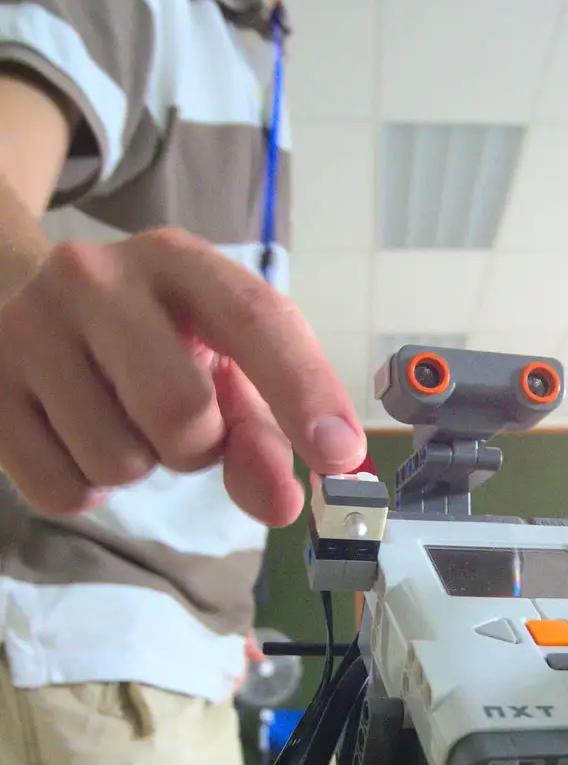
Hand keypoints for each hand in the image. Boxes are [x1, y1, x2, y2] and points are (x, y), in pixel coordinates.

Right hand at [0, 228, 366, 525]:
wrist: (24, 305)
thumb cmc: (147, 342)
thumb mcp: (217, 368)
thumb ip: (263, 435)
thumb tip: (284, 504)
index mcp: (177, 260)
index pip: (256, 320)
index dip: (305, 391)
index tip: (340, 457)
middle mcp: (95, 276)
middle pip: (181, 414)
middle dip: (197, 447)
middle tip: (178, 424)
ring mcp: (26, 327)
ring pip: (119, 462)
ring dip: (137, 467)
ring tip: (116, 418)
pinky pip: (64, 491)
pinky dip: (85, 488)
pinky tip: (73, 437)